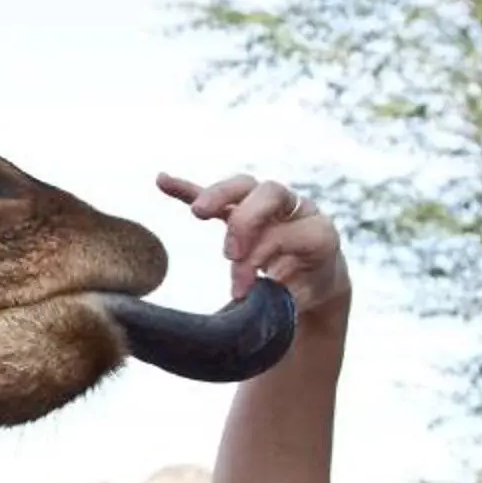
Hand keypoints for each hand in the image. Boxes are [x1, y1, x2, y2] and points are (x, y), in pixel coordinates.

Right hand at [154, 170, 351, 326]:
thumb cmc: (305, 294)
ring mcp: (269, 206)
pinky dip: (188, 189)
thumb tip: (244, 301)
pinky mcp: (242, 209)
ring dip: (218, 196)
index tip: (245, 288)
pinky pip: (215, 195)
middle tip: (230, 256)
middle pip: (269, 194)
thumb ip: (275, 300)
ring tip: (199, 213)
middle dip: (245, 223)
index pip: (284, 233)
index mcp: (319, 233)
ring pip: (244, 186)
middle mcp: (296, 210)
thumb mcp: (298, 302)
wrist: (316, 280)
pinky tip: (162, 180)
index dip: (261, 257)